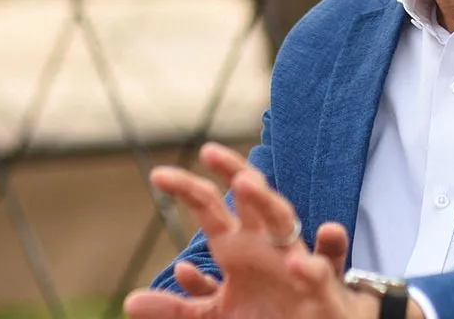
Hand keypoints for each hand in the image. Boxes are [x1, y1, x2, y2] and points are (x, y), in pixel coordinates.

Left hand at [123, 143, 373, 318]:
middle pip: (251, 196)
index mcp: (238, 245)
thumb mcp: (216, 316)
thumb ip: (179, 308)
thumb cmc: (267, 317)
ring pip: (284, 220)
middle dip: (234, 173)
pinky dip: (311, 267)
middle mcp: (266, 244)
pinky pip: (319, 273)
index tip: (157, 174)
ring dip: (266, 201)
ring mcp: (294, 262)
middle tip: (209, 151)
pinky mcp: (320, 290)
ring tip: (244, 184)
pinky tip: (296, 263)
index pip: (210, 207)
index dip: (186, 188)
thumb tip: (133, 301)